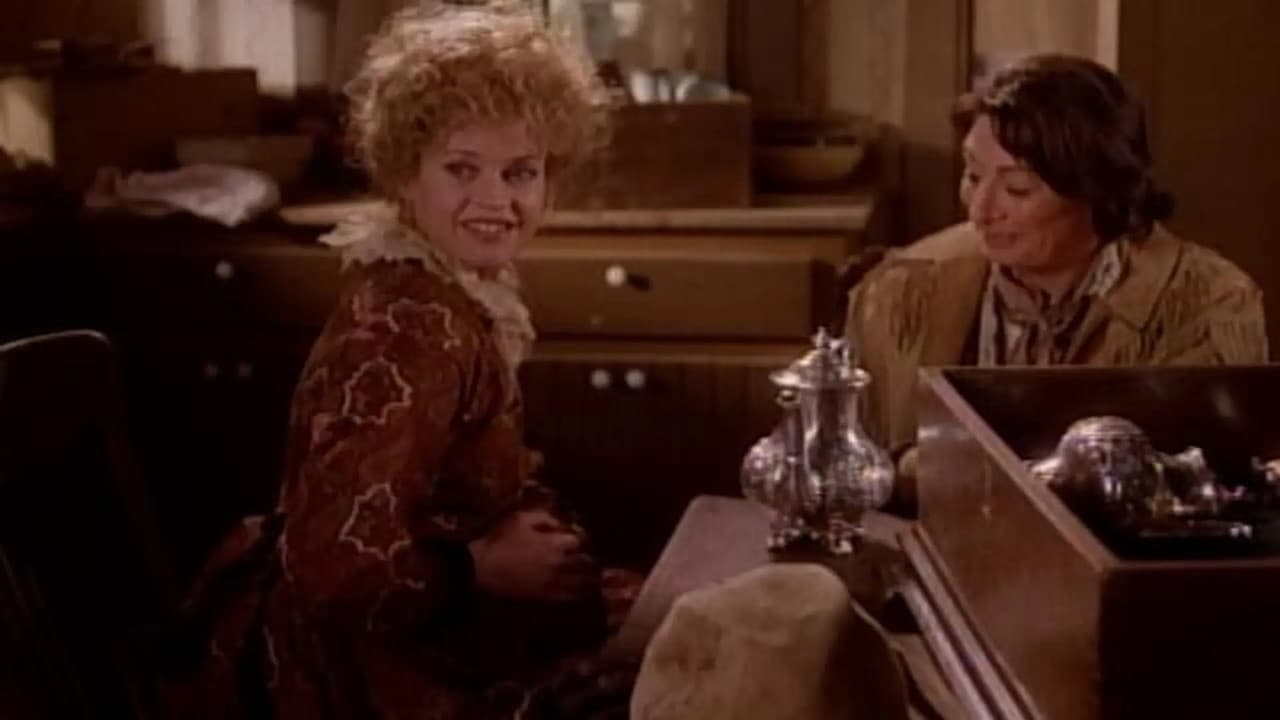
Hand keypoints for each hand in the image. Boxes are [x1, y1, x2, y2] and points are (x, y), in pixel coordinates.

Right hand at [469, 509, 597, 602]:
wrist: (481, 568)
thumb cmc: (500, 540)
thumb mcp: (521, 519)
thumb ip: (544, 517)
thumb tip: (560, 520)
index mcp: (555, 543)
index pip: (580, 539)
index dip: (581, 536)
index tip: (578, 536)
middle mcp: (560, 564)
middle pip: (585, 562)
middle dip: (587, 557)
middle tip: (587, 556)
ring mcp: (553, 583)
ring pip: (582, 582)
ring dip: (588, 577)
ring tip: (592, 575)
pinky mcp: (545, 597)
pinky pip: (568, 598)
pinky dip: (578, 594)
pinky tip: (580, 592)